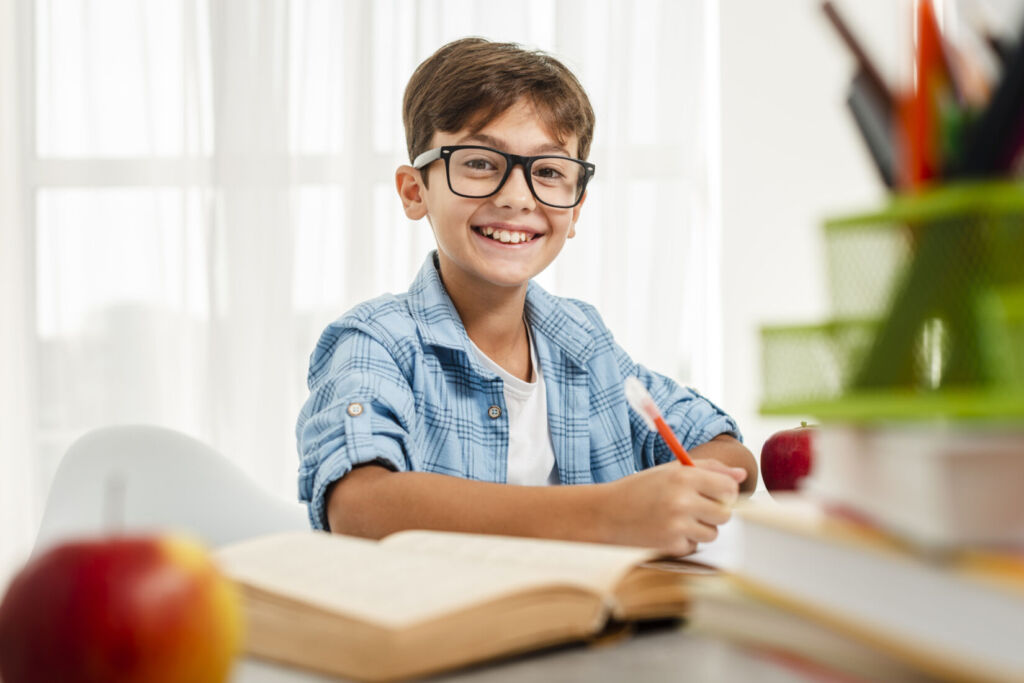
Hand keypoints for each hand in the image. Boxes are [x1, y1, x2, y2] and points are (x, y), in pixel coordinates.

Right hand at [599, 459, 745, 555]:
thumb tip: (742, 475)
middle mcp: (682, 501)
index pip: (729, 489)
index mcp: (684, 477)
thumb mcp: (671, 470)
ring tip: (678, 519)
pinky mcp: (671, 545)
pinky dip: (685, 541)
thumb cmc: (641, 488)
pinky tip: (666, 530)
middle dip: (714, 512)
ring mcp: (677, 525)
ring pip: (713, 533)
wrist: (606, 513)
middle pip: (725, 514)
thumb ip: (709, 469)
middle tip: (694, 507)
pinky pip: (695, 546)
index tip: (714, 493)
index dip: (725, 493)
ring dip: (701, 528)